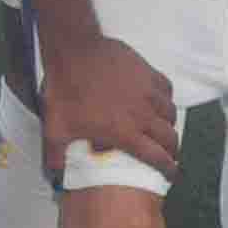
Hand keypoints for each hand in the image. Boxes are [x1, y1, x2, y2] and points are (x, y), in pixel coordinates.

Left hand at [44, 35, 181, 183]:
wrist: (74, 52)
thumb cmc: (66, 91)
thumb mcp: (56, 128)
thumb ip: (56, 155)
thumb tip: (55, 173)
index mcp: (125, 132)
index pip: (156, 157)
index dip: (167, 169)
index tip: (171, 174)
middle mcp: (143, 114)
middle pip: (170, 138)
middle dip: (173, 150)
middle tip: (169, 154)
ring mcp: (148, 91)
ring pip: (171, 114)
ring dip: (169, 125)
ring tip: (163, 129)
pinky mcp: (148, 72)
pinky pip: (167, 89)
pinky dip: (166, 99)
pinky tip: (159, 101)